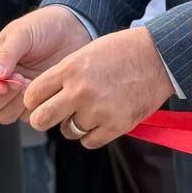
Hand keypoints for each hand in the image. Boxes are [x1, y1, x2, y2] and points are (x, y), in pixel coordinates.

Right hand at [0, 6, 92, 124]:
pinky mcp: (39, 101)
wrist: (75, 29)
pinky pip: (31, 116)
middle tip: (22, 82)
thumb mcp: (22, 33)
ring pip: (7, 115)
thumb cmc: (44, 26)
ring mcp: (20, 93)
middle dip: (4, 99)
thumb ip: (6, 54)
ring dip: (18, 105)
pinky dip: (37, 107)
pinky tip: (47, 90)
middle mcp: (3, 80)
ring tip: (34, 84)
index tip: (8, 81)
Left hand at [23, 25, 175, 147]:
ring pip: (67, 131)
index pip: (32, 94)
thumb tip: (45, 97)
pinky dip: (92, 134)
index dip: (33, 100)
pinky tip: (101, 120)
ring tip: (88, 110)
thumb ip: (65, 74)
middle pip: (40, 119)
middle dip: (42, 119)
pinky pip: (89, 141)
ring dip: (73, 125)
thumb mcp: (86, 52)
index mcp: (70, 69)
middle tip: (50, 116)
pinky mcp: (115, 126)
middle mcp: (80, 91)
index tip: (38, 102)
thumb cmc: (122, 51)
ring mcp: (98, 110)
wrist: (159, 57)